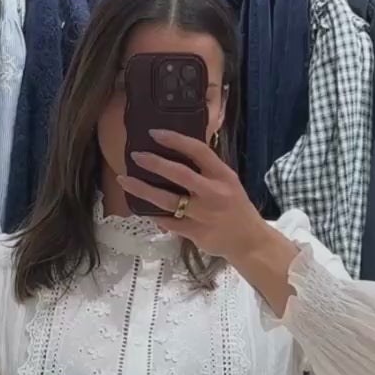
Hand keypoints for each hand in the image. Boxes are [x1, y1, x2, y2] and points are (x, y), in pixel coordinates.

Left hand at [122, 128, 258, 264]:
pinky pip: (168, 221)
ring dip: (143, 190)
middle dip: (154, 163)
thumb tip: (178, 148)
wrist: (249, 240)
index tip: (154, 133)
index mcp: (223, 175)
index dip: (175, 140)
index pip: (198, 151)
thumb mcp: (228, 181)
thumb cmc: (236, 206)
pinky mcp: (195, 232)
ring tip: (125, 181)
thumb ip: (207, 168)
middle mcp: (213, 193)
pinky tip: (140, 206)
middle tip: (136, 156)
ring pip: (167, 200)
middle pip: (179, 174)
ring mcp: (203, 214)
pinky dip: (153, 214)